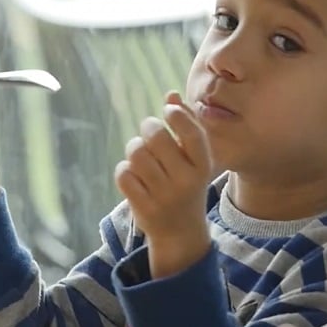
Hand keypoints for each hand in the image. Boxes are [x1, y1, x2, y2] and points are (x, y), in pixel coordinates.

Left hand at [115, 91, 211, 277]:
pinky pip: (124, 174)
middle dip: (148, 128)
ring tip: (140, 154)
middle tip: (149, 132)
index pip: (192, 134)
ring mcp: (164, 196)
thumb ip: (187, 126)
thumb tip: (171, 94)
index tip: (168, 110)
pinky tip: (134, 175)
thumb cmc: (188, 184)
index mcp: (203, 167)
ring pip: (136, 153)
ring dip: (134, 148)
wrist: (180, 232)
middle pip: (156, 137)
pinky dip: (125, 170)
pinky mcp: (143, 207)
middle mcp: (186, 181)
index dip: (177, 115)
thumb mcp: (195, 160)